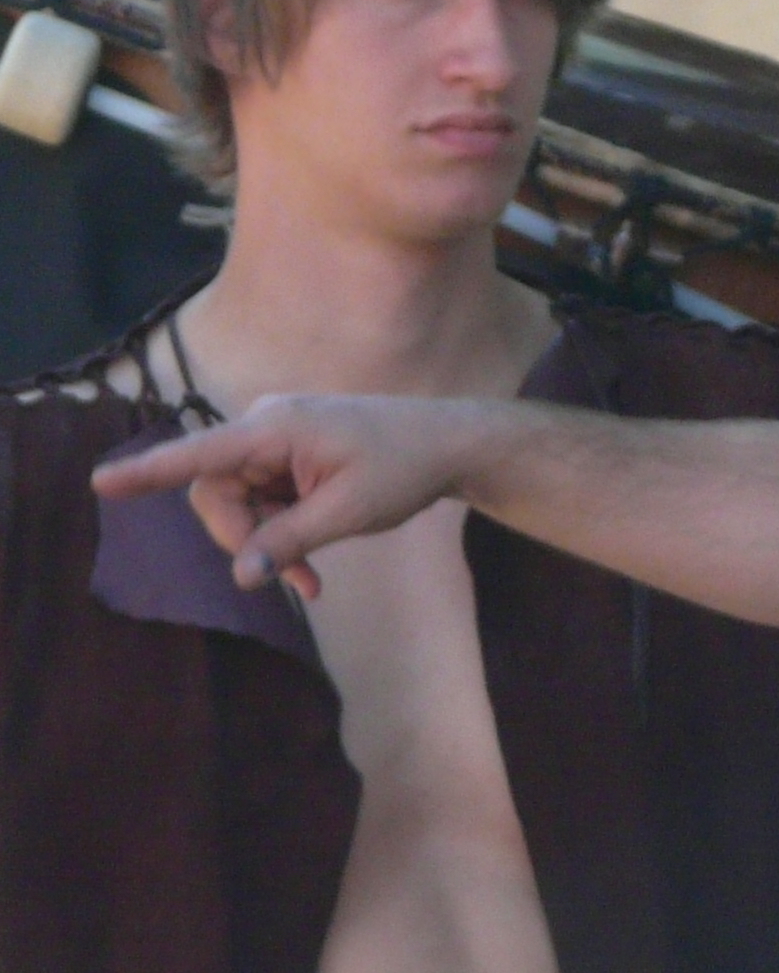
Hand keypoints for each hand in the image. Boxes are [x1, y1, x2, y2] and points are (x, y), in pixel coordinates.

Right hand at [89, 395, 481, 600]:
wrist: (449, 444)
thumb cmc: (403, 468)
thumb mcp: (346, 512)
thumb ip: (287, 541)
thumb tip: (241, 576)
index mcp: (277, 426)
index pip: (200, 453)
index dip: (149, 471)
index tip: (101, 482)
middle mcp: (268, 424)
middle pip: (216, 493)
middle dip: (245, 541)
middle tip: (292, 580)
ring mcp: (277, 438)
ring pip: (237, 503)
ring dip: (266, 544)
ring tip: (310, 581)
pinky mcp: (288, 455)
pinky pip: (261, 500)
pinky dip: (278, 532)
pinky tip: (309, 564)